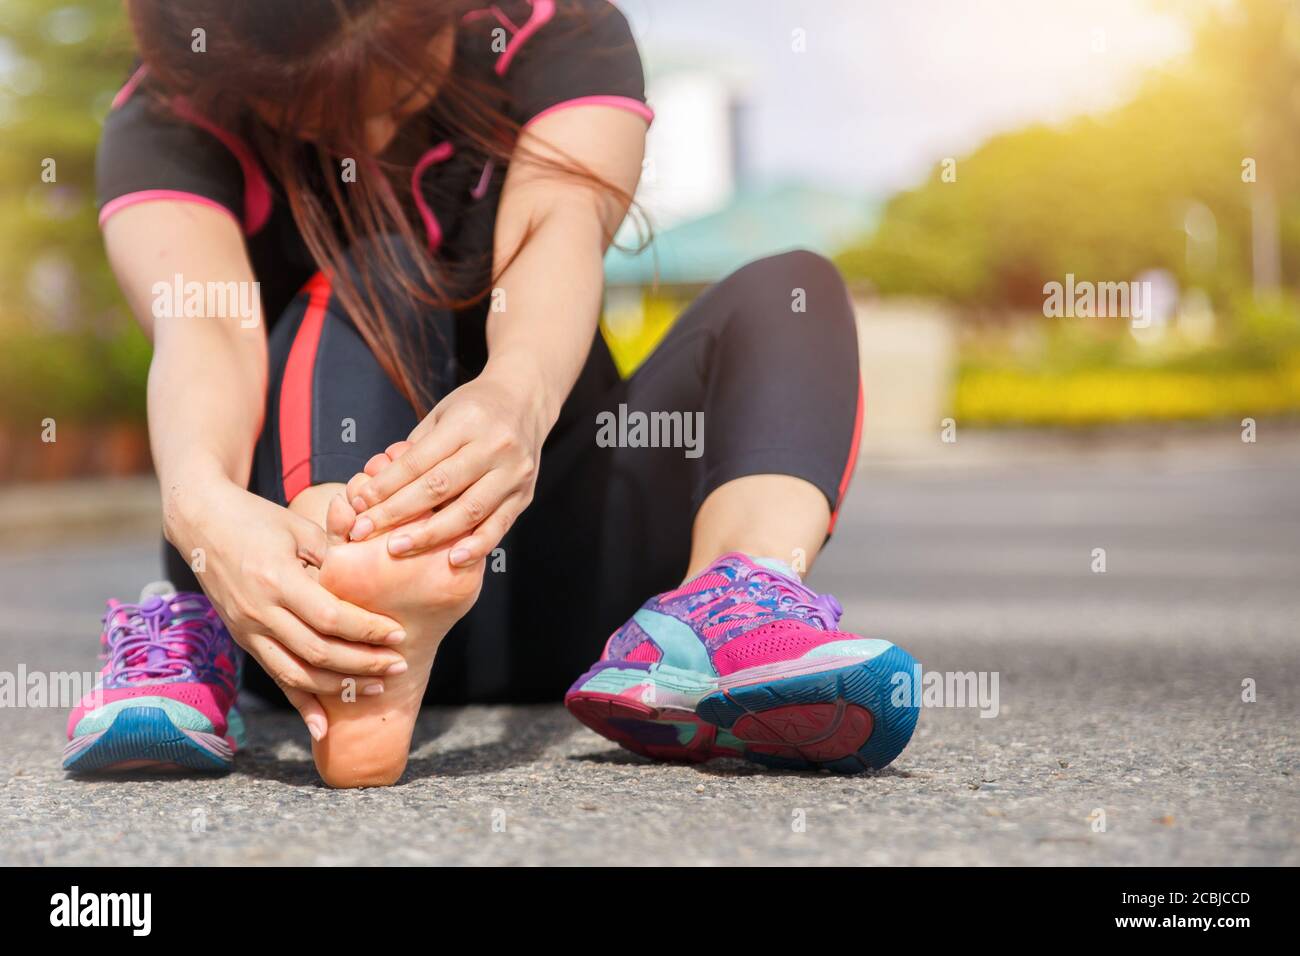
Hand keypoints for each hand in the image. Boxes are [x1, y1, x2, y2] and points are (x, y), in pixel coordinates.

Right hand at [166, 477, 406, 739]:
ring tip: (376, 687)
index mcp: (277, 580)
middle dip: (363, 663)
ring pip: (297, 673)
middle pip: (318, 651)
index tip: (398, 635)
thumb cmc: (258, 519)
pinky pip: (275, 677)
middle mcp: (260, 612)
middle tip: (398, 665)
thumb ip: (333, 557)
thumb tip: (372, 581)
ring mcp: (248, 630)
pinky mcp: (244, 640)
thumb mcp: (299, 529)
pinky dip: (300, 704)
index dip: (367, 630)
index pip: (330, 617)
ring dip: (339, 686)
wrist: (201, 524)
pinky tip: (322, 727)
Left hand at [347, 366, 546, 563]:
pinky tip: (453, 559)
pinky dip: (476, 545)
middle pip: (439, 487)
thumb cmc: (475, 409)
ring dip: (429, 534)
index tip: (359, 505)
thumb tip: (376, 486)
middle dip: (397, 512)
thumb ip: (415, 450)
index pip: (419, 461)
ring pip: (468, 511)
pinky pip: (499, 526)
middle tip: (365, 531)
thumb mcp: (442, 414)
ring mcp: (513, 473)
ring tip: (397, 548)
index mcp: (468, 421)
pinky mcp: (524, 495)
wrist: (525, 402)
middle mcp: (495, 446)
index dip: (386, 485)